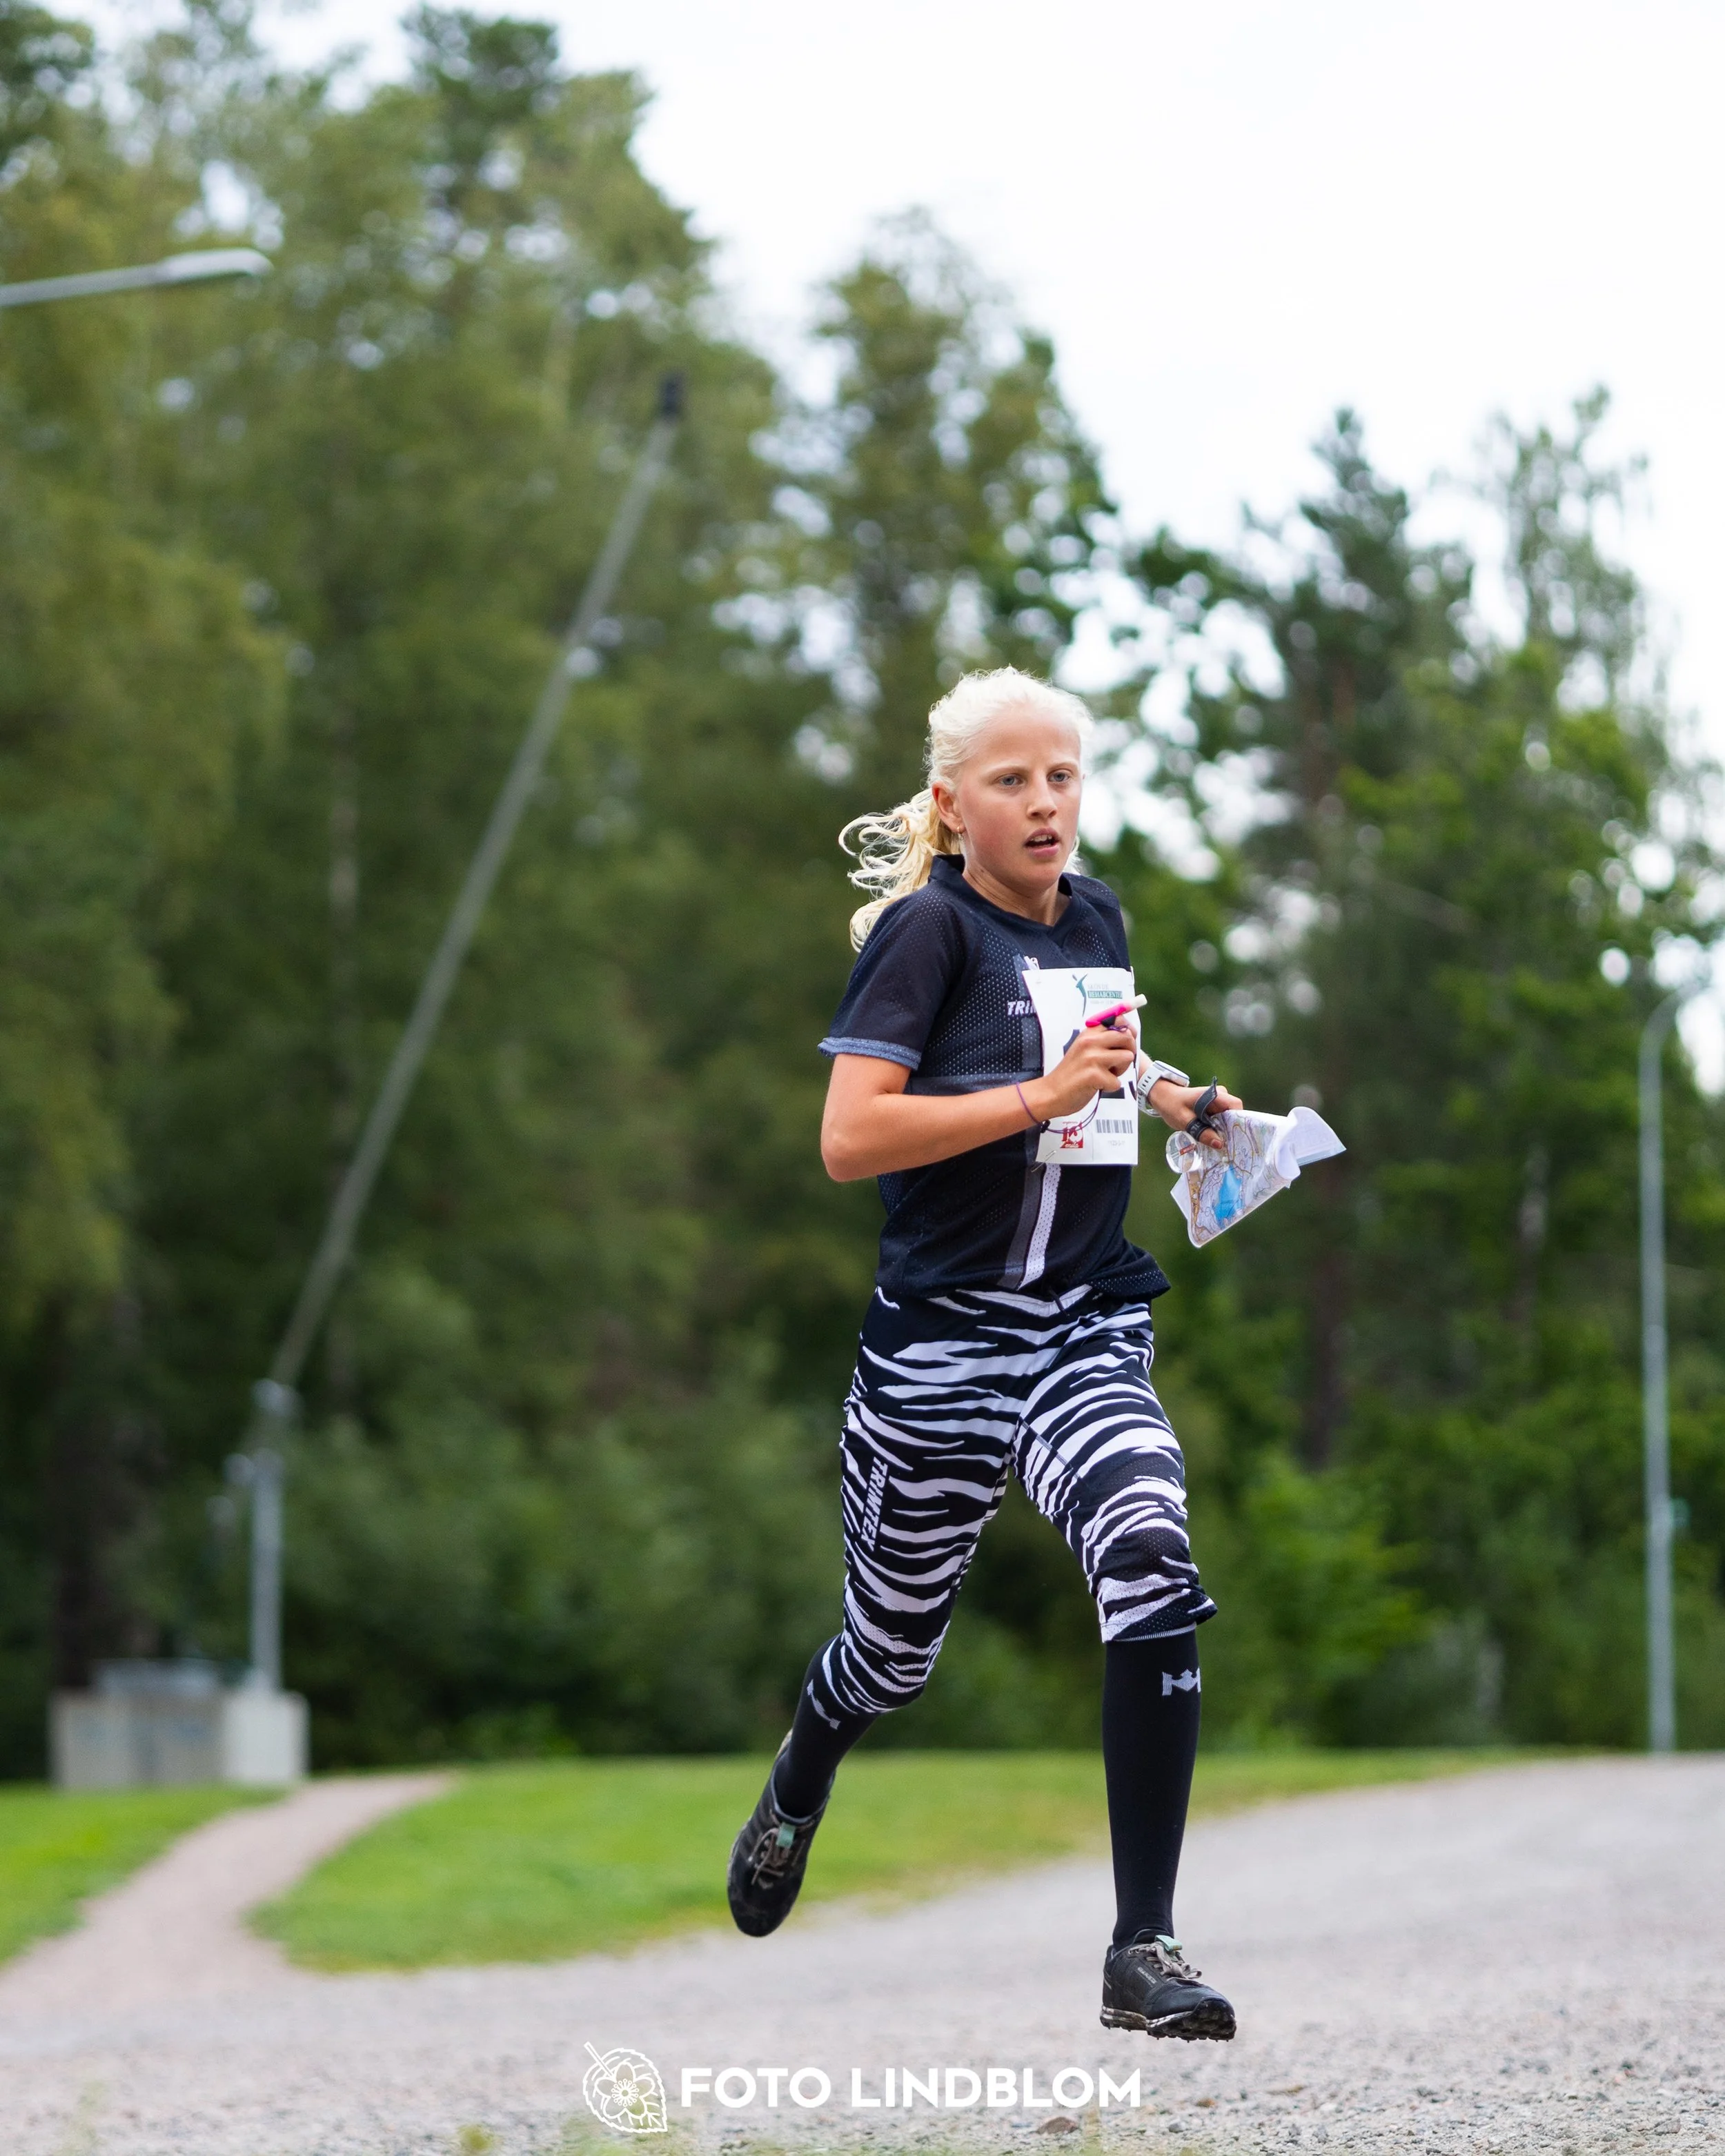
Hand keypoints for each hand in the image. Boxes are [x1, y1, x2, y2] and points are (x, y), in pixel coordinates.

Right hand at [1023, 1024, 1137, 1121]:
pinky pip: (1117, 1081)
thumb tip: (1129, 1032)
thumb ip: (1101, 1039)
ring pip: (1127, 1057)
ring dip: (1120, 1070)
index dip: (1128, 1032)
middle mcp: (1090, 1041)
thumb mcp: (1083, 1048)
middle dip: (1128, 1052)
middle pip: (1127, 1038)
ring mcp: (1092, 1057)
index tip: (1124, 1044)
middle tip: (1116, 1064)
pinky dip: (1110, 1087)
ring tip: (1105, 1074)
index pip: (1119, 1020)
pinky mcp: (1094, 1075)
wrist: (1051, 1092)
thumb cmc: (1071, 1072)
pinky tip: (1097, 1086)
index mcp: (1088, 1032)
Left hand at [1147, 1076, 1243, 1151]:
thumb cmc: (1172, 1105)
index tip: (1234, 1137)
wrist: (1163, 1096)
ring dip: (1224, 1131)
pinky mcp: (1214, 1107)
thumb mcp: (1185, 1121)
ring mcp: (1218, 1101)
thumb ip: (1202, 1132)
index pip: (1236, 1106)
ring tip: (1219, 1145)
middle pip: (1234, 1114)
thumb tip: (1219, 1144)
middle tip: (1227, 1146)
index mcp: (1215, 1095)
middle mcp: (1220, 1096)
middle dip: (1231, 1130)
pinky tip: (1213, 1139)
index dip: (1238, 1121)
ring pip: (1228, 1118)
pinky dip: (1218, 1128)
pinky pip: (1222, 1119)